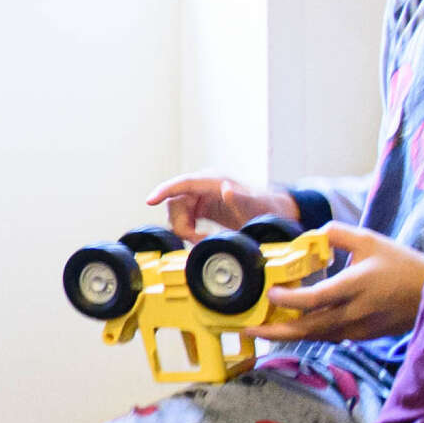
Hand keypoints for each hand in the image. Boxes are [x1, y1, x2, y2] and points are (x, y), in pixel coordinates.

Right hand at [144, 174, 292, 236]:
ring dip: (185, 229)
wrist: (273, 215)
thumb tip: (225, 188)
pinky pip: (184, 217)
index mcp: (215, 182)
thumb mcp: (254, 209)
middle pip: (176, 203)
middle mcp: (205, 186)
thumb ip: (239, 199)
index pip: (183, 183)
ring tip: (203, 240)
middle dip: (181, 224)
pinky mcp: (201, 206)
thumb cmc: (265, 211)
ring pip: (178, 212)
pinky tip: (200, 236)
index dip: (165, 191)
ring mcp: (202, 196)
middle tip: (198, 240)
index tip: (150, 200)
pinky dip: (188, 229)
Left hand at [256, 223, 423, 341]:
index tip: (271, 293)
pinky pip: (328, 336)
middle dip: (276, 330)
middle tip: (249, 327)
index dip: (292, 299)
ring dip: (289, 334)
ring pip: (316, 336)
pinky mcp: (360, 336)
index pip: (317, 298)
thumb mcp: (370, 240)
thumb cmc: (400, 264)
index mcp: (357, 286)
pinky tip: (292, 327)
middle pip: (309, 328)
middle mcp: (355, 312)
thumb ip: (338, 235)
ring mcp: (358, 328)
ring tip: (263, 329)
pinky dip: (308, 333)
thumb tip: (312, 235)